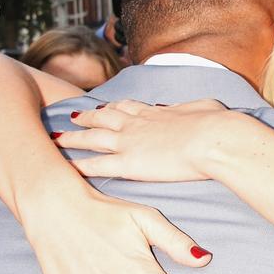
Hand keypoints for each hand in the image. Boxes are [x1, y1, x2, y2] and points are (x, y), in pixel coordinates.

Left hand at [57, 99, 228, 180]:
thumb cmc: (217, 125)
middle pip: (103, 118)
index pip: (127, 107)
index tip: (103, 106)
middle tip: (71, 116)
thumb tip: (188, 109)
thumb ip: (190, 109)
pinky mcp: (128, 163)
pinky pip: (96, 165)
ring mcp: (128, 142)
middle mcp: (136, 124)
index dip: (113, 106)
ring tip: (57, 139)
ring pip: (92, 138)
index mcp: (155, 112)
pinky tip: (66, 167)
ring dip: (73, 138)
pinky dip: (79, 165)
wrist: (213, 139)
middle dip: (86, 117)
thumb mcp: (205, 108)